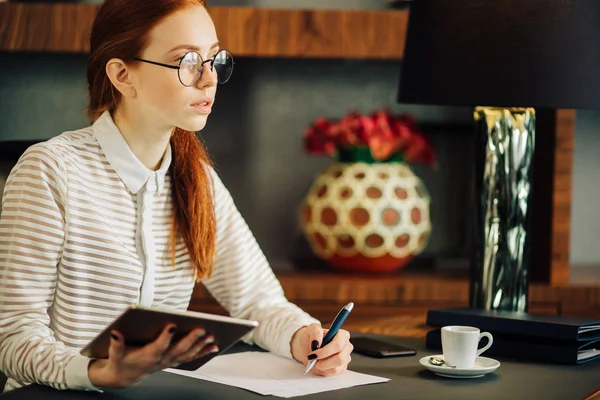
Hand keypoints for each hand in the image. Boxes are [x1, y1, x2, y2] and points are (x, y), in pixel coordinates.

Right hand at [88, 324, 217, 387]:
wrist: (125, 376)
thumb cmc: (121, 361)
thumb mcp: (115, 354)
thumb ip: (116, 343)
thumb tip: (115, 332)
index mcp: (147, 356)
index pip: (158, 346)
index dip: (165, 337)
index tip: (171, 325)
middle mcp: (161, 360)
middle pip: (178, 350)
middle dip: (191, 340)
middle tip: (202, 329)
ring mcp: (169, 361)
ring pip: (188, 354)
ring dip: (201, 346)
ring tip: (212, 337)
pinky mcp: (174, 361)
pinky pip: (191, 357)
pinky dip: (203, 352)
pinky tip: (214, 346)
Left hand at [290, 323, 352, 376]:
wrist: (307, 347)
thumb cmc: (311, 337)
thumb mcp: (310, 329)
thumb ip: (315, 332)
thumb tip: (317, 341)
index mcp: (342, 335)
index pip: (338, 345)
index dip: (325, 351)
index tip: (314, 354)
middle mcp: (346, 347)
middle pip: (340, 359)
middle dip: (324, 362)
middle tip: (313, 361)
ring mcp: (345, 358)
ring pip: (336, 368)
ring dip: (322, 367)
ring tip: (315, 362)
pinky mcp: (342, 368)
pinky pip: (333, 374)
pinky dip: (323, 371)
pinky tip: (319, 365)